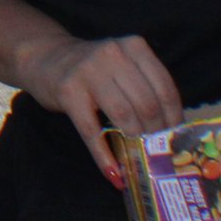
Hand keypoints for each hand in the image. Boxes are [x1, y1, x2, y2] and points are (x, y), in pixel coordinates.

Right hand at [11, 32, 182, 183]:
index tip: (175, 139)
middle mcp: (113, 54)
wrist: (45, 57)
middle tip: (157, 152)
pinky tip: (114, 174)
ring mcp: (88, 71)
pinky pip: (91, 130)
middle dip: (156, 134)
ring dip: (135, 144)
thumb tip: (172, 130)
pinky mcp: (68, 91)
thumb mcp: (123, 64)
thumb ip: (145, 86)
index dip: (173, 118)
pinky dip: (104, 157)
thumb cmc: (93, 68)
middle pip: (147, 103)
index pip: (164, 88)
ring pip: (124, 115)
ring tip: (139, 160)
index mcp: (134, 46)